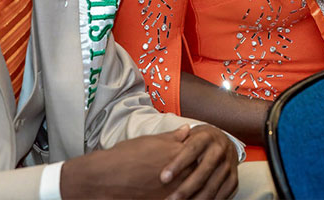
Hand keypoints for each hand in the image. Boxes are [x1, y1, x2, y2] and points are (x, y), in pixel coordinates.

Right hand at [60, 125, 237, 199]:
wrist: (105, 178)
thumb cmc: (126, 155)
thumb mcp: (149, 141)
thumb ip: (172, 137)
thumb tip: (188, 131)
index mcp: (176, 154)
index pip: (201, 157)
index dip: (209, 159)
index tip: (215, 160)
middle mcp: (178, 173)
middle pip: (202, 176)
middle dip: (211, 179)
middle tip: (218, 179)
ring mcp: (172, 191)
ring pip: (196, 194)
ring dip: (204, 194)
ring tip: (209, 194)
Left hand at [160, 125, 237, 199]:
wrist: (224, 142)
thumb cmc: (200, 140)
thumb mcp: (189, 135)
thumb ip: (176, 140)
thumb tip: (157, 145)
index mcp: (207, 137)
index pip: (191, 150)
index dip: (177, 164)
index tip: (163, 178)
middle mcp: (219, 150)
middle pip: (202, 173)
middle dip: (185, 189)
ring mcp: (228, 166)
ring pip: (211, 188)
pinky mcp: (233, 180)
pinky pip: (221, 197)